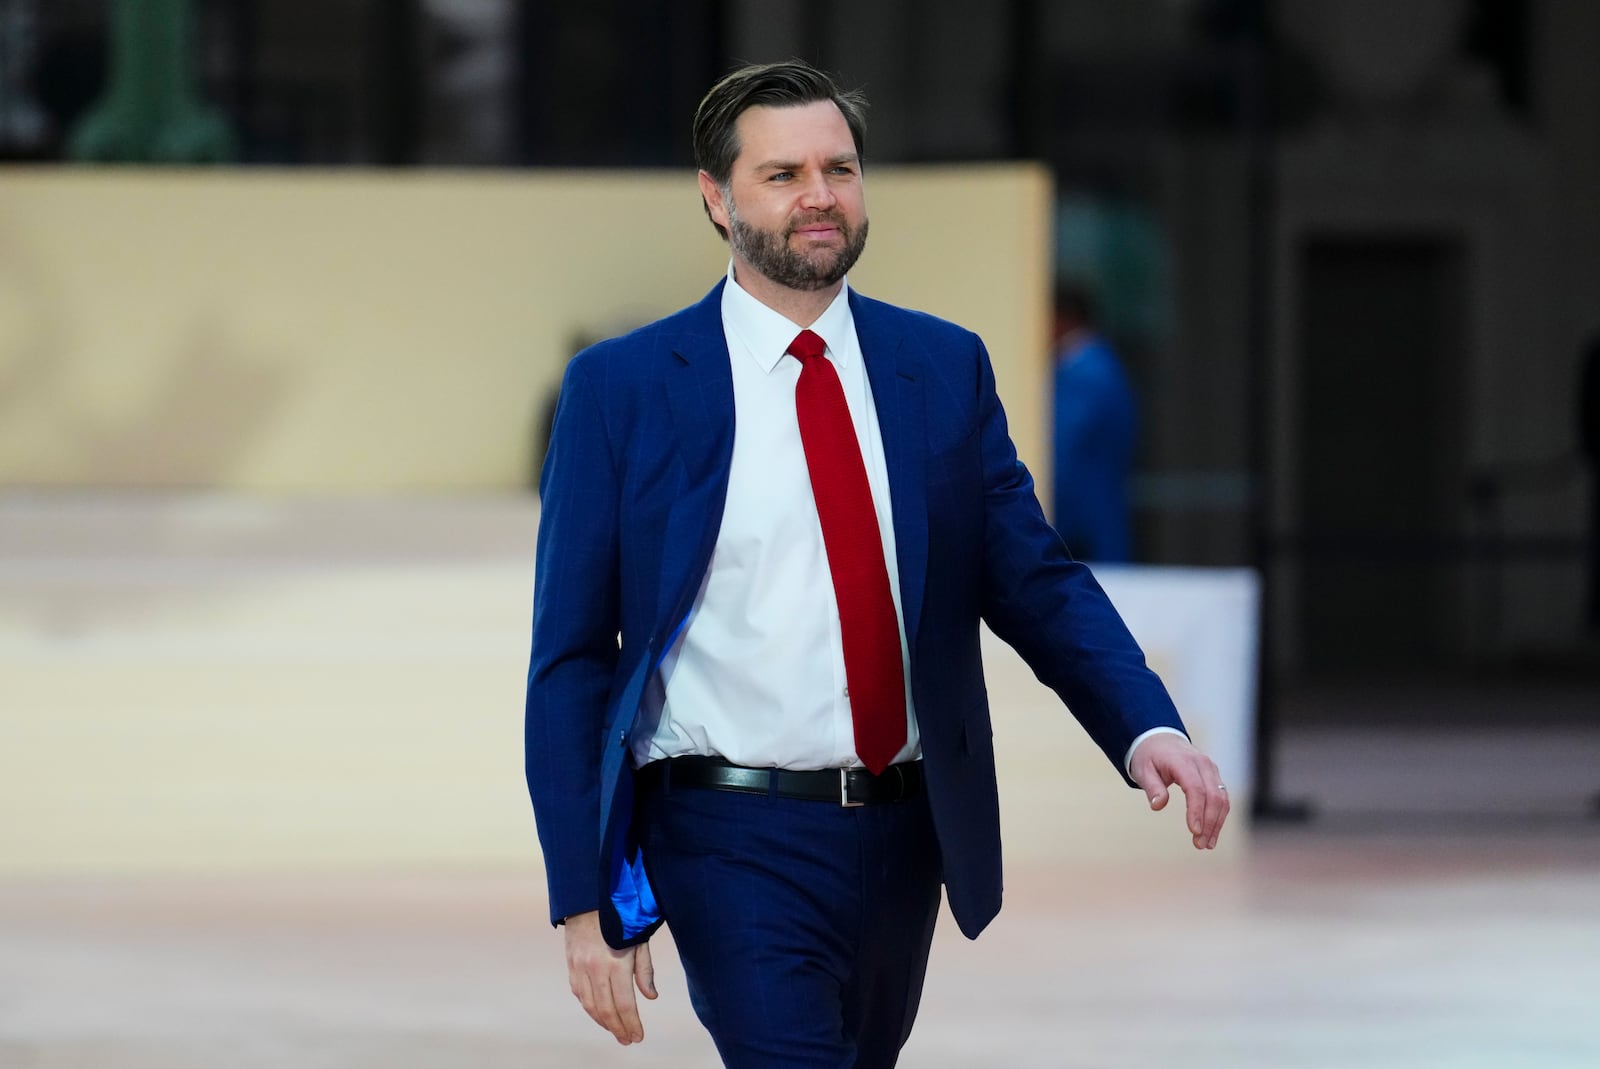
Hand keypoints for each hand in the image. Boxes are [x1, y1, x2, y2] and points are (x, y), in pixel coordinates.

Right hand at [562, 910, 657, 1043]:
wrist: (589, 898)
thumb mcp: (639, 939)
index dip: (631, 1023)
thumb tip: (651, 997)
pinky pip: (579, 993)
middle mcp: (595, 968)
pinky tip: (598, 1013)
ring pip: (590, 1005)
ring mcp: (580, 967)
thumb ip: (645, 970)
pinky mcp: (571, 964)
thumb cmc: (620, 917)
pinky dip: (589, 1007)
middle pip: (606, 1009)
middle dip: (618, 1028)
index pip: (624, 1004)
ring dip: (603, 1022)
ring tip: (615, 1031)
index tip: (638, 1036)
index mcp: (616, 962)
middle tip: (627, 1039)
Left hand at [1128, 734, 1229, 849]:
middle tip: (1199, 845)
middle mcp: (1202, 764)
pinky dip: (1218, 817)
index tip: (1194, 831)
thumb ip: (1152, 787)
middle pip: (1213, 796)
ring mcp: (1211, 770)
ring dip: (1216, 823)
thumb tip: (1158, 805)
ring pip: (1222, 799)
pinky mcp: (1214, 777)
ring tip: (1206, 845)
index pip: (1196, 788)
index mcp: (1183, 761)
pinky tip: (1211, 834)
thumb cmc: (1149, 756)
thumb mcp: (1143, 770)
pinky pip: (1221, 798)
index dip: (1197, 811)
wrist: (1160, 739)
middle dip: (1209, 823)